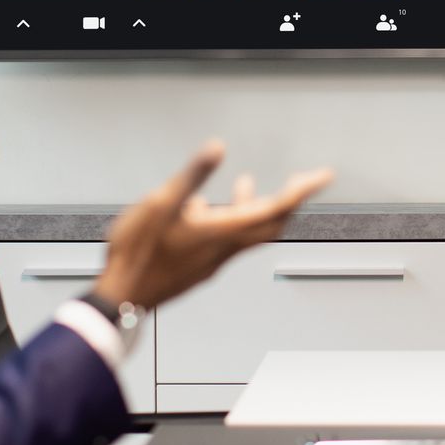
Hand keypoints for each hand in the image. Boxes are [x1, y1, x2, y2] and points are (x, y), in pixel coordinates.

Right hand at [93, 140, 332, 309]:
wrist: (123, 296)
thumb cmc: (139, 252)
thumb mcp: (161, 203)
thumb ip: (192, 175)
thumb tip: (217, 148)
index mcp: (222, 231)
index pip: (276, 209)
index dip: (302, 191)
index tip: (322, 177)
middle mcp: (225, 248)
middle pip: (271, 225)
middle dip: (289, 201)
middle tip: (300, 181)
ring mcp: (213, 259)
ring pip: (248, 233)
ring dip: (255, 208)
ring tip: (248, 183)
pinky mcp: (200, 265)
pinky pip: (228, 240)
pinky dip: (230, 219)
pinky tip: (203, 208)